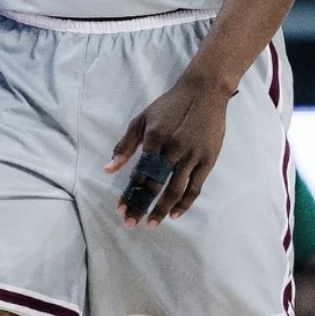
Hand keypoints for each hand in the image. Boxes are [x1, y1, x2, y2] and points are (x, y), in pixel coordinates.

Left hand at [104, 70, 231, 227]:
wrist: (204, 92)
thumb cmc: (169, 105)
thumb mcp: (142, 119)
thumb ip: (125, 145)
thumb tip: (108, 169)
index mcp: (155, 137)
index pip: (139, 172)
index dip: (129, 193)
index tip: (120, 210)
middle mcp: (173, 148)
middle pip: (156, 185)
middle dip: (142, 206)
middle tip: (131, 223)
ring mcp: (192, 155)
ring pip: (176, 190)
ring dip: (162, 210)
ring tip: (151, 223)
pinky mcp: (207, 160)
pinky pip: (195, 187)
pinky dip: (185, 203)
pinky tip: (174, 214)